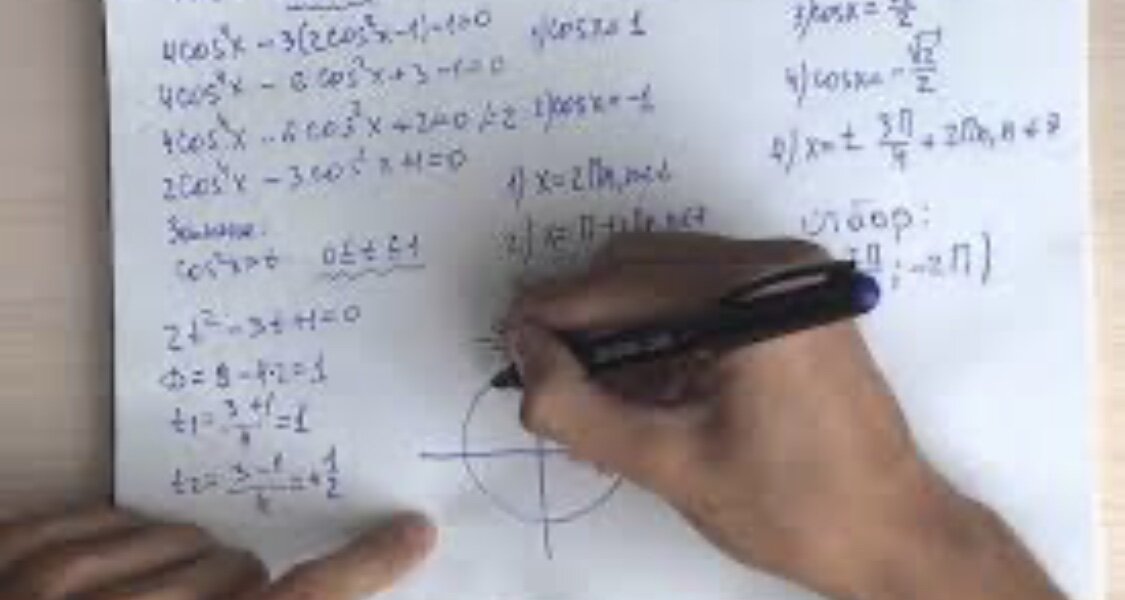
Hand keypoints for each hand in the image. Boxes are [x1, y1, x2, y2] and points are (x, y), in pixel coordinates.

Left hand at [0, 506, 434, 598]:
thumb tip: (300, 591)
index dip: (364, 568)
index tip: (410, 534)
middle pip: (241, 569)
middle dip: (243, 594)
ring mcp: (50, 580)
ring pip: (181, 537)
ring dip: (182, 571)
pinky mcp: (12, 547)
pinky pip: (106, 517)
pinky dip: (121, 545)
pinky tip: (106, 579)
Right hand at [506, 233, 1063, 599]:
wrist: (898, 533)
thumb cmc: (793, 509)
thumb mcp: (671, 465)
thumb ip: (581, 410)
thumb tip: (525, 356)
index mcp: (754, 297)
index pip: (623, 285)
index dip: (553, 312)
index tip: (507, 344)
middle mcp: (777, 265)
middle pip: (641, 266)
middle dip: (583, 317)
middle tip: (545, 376)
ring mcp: (792, 276)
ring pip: (666, 275)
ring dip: (619, 323)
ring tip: (592, 391)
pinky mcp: (795, 298)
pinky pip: (702, 293)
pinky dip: (660, 328)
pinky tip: (643, 382)